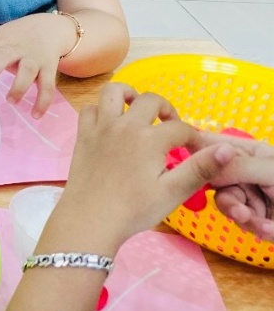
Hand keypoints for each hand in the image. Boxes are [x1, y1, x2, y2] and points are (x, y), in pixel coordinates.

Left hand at [0, 14, 76, 117]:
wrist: (50, 28)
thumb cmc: (17, 38)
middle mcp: (16, 50)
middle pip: (3, 56)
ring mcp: (34, 58)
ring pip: (27, 71)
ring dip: (19, 86)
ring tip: (10, 101)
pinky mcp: (49, 68)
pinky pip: (47, 86)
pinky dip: (42, 101)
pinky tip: (35, 115)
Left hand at [49, 84, 234, 254]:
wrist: (90, 219)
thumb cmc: (134, 209)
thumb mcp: (173, 192)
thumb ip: (200, 168)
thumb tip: (226, 150)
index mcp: (150, 139)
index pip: (180, 128)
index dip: (193, 139)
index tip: (195, 152)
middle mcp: (125, 125)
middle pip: (151, 100)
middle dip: (166, 109)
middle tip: (170, 127)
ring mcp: (101, 127)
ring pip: (114, 91)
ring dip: (129, 94)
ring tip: (138, 110)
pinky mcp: (83, 135)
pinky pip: (90, 109)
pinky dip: (101, 111)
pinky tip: (110, 125)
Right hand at [193, 132, 273, 240]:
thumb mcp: (272, 172)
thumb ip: (236, 167)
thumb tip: (198, 161)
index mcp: (251, 152)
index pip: (210, 145)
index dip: (192, 152)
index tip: (183, 166)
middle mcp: (248, 172)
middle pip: (216, 183)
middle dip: (230, 202)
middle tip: (242, 214)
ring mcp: (256, 195)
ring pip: (230, 207)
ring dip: (247, 219)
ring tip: (266, 227)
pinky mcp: (264, 218)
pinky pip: (248, 224)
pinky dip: (261, 229)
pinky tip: (272, 230)